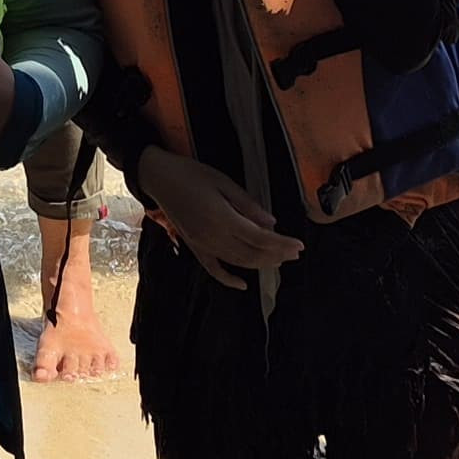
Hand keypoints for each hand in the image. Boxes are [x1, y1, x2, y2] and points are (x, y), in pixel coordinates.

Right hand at [141, 149, 304, 288]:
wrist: (159, 177)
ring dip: (260, 264)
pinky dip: (228, 279)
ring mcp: (202, 244)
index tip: (299, 245)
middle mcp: (213, 236)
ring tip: (279, 261)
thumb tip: (271, 222)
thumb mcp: (223, 181)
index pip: (260, 238)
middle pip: (252, 254)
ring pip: (237, 262)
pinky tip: (242, 285)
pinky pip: (213, 269)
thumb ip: (247, 204)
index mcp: (222, 217)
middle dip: (276, 256)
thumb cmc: (191, 173)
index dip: (282, 244)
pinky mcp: (194, 247)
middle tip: (294, 253)